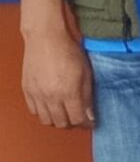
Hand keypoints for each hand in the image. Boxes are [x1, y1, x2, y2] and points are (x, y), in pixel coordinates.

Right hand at [21, 14, 93, 128]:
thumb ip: (87, 97)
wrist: (46, 38)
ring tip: (65, 113)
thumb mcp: (86, 73)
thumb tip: (90, 116)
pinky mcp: (27, 90)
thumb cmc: (69, 52)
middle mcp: (51, 96)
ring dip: (57, 120)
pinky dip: (43, 113)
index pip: (77, 119)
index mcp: (69, 92)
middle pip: (62, 123)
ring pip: (46, 120)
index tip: (90, 121)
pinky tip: (51, 106)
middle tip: (78, 117)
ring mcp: (37, 94)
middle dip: (72, 123)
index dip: (86, 123)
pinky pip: (34, 111)